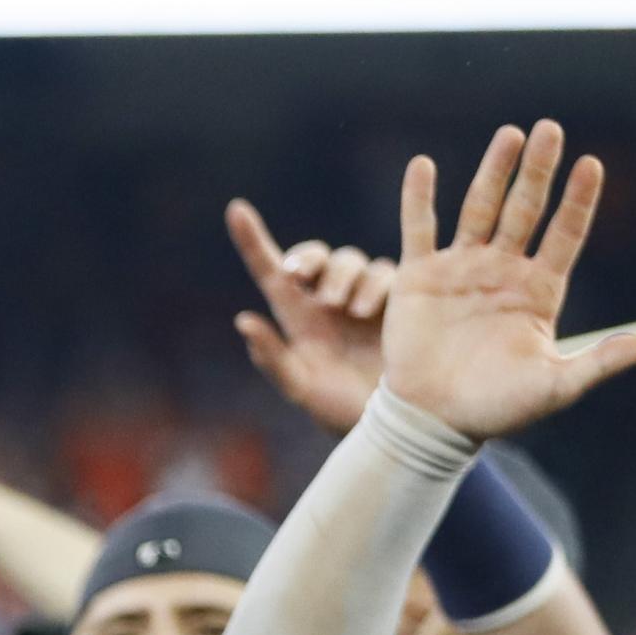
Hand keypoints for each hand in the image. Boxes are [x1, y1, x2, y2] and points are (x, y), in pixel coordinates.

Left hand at [228, 200, 395, 433]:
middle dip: (310, 262)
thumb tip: (242, 320)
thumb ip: (271, 359)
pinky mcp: (399, 301)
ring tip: (351, 309)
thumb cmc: (336, 410)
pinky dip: (380, 285)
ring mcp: (364, 298)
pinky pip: (389, 274)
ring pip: (354, 263)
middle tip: (304, 280)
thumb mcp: (300, 389)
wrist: (392, 424)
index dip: (252, 239)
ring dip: (348, 278)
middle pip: (318, 258)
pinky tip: (374, 310)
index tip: (236, 210)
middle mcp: (327, 300)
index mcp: (296, 316)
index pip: (270, 271)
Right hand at [381, 120, 635, 441]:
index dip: (578, 201)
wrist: (433, 420)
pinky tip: (423, 166)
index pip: (564, 234)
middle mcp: (502, 272)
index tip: (591, 165)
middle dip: (538, 170)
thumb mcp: (555, 387)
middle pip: (525, 210)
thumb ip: (600, 362)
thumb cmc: (496, 408)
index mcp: (539, 291)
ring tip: (510, 134)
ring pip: (480, 209)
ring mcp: (460, 270)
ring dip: (494, 172)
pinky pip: (418, 229)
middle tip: (549, 129)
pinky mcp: (418, 278)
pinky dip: (419, 198)